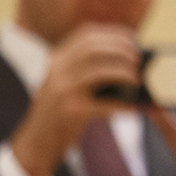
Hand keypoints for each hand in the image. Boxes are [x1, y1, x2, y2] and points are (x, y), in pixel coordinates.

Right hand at [9, 24, 140, 175]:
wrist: (36, 142)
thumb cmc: (61, 113)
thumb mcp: (67, 84)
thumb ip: (89, 70)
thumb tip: (129, 62)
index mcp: (57, 60)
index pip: (85, 35)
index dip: (113, 33)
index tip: (132, 38)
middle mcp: (56, 70)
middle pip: (93, 49)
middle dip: (121, 50)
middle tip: (138, 60)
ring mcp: (61, 90)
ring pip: (98, 72)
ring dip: (123, 73)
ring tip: (137, 81)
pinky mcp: (69, 111)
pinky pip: (103, 104)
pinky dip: (121, 105)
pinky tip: (132, 108)